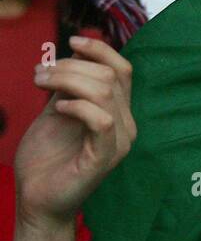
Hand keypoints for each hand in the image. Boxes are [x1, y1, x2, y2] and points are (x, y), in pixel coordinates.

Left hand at [13, 36, 135, 229]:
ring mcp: (117, 142)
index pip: (123, 70)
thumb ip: (70, 87)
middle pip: (110, 76)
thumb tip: (75, 53)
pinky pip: (101, 121)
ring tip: (41, 84)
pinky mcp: (104, 158)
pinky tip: (58, 109)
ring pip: (105, 92)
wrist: (36, 199)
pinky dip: (78, 107)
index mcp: (118, 112)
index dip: (101, 50)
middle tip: (39, 74)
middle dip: (70, 66)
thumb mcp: (56, 111)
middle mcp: (125, 125)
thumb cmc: (46, 158)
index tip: (72, 41)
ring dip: (67, 80)